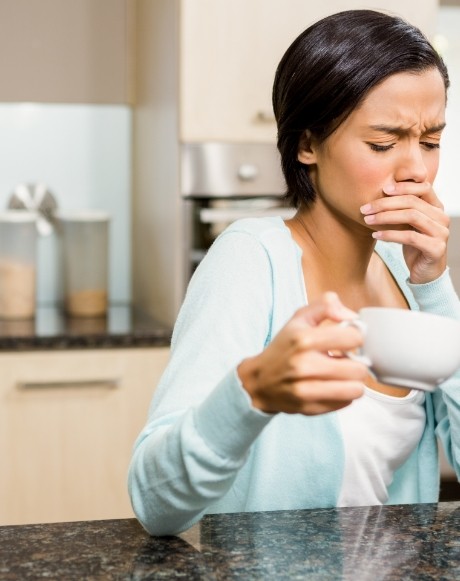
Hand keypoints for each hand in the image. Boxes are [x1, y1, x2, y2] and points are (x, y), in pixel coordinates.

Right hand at [237, 292, 366, 415]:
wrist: (258, 381)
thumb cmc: (283, 348)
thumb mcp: (299, 318)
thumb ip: (326, 305)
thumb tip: (352, 316)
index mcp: (304, 339)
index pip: (354, 337)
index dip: (355, 337)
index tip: (347, 340)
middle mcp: (304, 365)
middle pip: (359, 368)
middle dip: (356, 362)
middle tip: (344, 360)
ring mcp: (306, 390)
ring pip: (356, 389)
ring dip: (353, 381)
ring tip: (341, 375)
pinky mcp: (309, 408)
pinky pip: (346, 403)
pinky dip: (343, 395)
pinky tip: (332, 386)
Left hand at [361, 181, 448, 283]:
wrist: (425, 273)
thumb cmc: (415, 245)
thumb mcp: (409, 224)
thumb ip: (403, 209)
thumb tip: (381, 192)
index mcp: (437, 208)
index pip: (424, 188)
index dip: (404, 186)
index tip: (383, 189)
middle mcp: (442, 218)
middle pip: (412, 202)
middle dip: (385, 203)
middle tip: (365, 208)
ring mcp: (441, 233)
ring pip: (411, 216)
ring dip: (385, 217)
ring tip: (368, 220)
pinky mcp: (436, 248)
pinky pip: (410, 237)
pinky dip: (390, 235)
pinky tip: (376, 235)